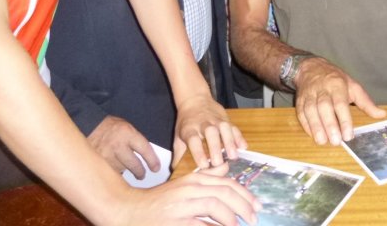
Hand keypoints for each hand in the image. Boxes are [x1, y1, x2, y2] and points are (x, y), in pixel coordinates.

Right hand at [87, 116, 159, 178]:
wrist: (89, 126)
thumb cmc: (111, 127)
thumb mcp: (127, 127)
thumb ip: (136, 140)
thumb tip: (149, 156)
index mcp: (127, 133)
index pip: (145, 149)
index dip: (152, 160)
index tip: (156, 168)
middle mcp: (117, 144)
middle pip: (134, 164)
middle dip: (140, 172)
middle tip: (142, 175)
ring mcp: (106, 155)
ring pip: (122, 170)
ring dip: (127, 171)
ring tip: (129, 171)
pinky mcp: (97, 163)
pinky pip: (110, 173)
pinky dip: (115, 173)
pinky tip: (116, 170)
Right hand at [114, 163, 260, 225]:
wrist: (129, 209)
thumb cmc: (159, 200)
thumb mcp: (184, 183)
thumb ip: (206, 176)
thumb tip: (227, 168)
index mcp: (195, 179)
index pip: (227, 183)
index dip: (244, 194)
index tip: (256, 204)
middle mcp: (190, 189)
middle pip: (225, 193)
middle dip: (243, 205)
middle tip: (253, 217)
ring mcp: (182, 205)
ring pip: (215, 206)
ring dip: (232, 218)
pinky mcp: (176, 221)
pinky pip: (201, 224)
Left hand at [173, 93, 246, 168]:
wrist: (195, 100)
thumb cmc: (186, 122)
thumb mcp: (178, 136)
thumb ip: (178, 154)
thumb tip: (176, 171)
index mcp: (190, 129)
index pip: (194, 140)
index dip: (198, 152)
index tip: (203, 165)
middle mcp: (204, 123)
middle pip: (211, 133)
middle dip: (215, 148)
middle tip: (219, 163)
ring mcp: (216, 120)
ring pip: (224, 128)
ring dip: (230, 142)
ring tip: (233, 156)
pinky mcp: (226, 119)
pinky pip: (234, 127)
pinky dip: (239, 137)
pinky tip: (243, 147)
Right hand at [294, 57, 385, 145]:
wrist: (311, 68)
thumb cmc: (336, 79)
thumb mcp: (353, 86)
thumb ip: (366, 102)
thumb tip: (381, 114)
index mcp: (337, 84)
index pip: (340, 103)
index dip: (344, 119)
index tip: (348, 135)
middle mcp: (322, 89)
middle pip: (324, 107)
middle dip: (329, 125)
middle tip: (336, 141)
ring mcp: (309, 94)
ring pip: (311, 110)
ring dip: (316, 127)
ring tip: (323, 141)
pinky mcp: (300, 100)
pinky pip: (301, 113)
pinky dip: (306, 125)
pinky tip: (312, 135)